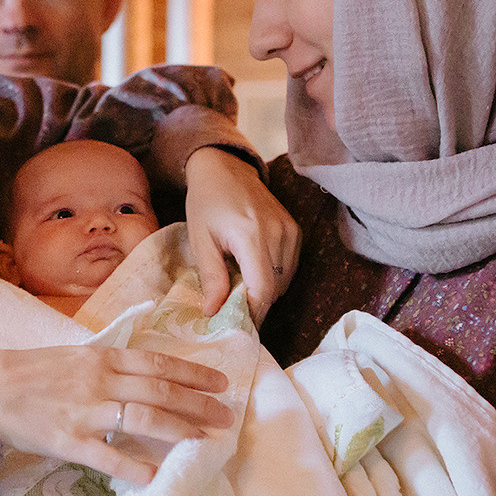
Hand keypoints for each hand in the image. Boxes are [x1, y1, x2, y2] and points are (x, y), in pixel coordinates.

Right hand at [0, 346, 230, 485]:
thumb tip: (142, 374)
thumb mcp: (72, 357)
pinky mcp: (66, 440)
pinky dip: (132, 467)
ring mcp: (84, 411)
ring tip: (205, 439)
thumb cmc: (27, 372)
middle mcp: (99, 381)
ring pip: (142, 417)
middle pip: (160, 390)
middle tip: (228, 416)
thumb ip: (107, 365)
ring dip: (179, 428)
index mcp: (101, 357)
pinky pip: (105, 455)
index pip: (158, 364)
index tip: (221, 383)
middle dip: (198, 403)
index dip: (193, 374)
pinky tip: (155, 477)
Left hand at [184, 147, 300, 322]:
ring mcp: (290, 231)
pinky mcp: (295, 230)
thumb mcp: (200, 240)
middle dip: (255, 306)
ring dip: (264, 292)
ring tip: (240, 287)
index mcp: (251, 235)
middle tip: (232, 310)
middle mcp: (277, 233)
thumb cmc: (206, 203)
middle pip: (275, 289)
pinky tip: (253, 270)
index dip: (252, 313)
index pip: (263, 289)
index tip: (235, 326)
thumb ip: (211, 277)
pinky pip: (290, 268)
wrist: (224, 169)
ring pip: (284, 282)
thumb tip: (214, 313)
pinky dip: (273, 277)